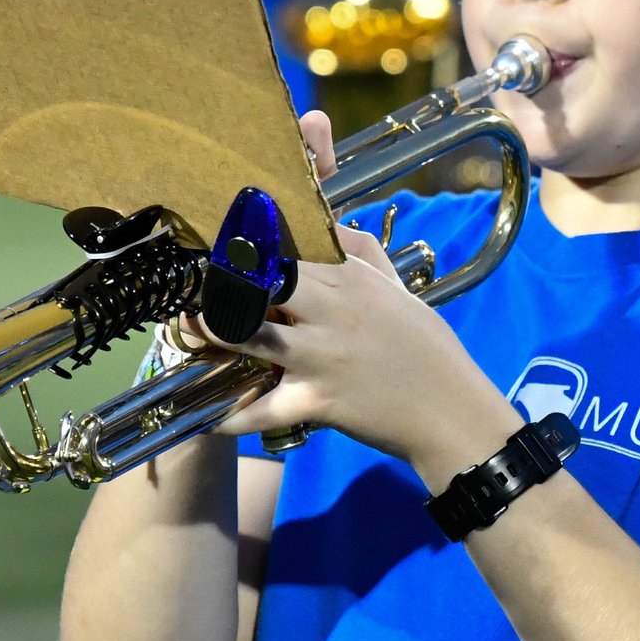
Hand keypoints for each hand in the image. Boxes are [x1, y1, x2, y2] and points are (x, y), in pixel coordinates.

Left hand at [191, 110, 513, 470]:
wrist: (451, 413)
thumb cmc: (427, 350)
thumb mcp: (400, 290)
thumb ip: (365, 254)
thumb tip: (335, 223)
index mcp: (351, 278)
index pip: (290, 245)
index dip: (249, 242)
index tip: (219, 238)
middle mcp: (332, 309)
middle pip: (260, 280)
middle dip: (220, 281)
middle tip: (191, 284)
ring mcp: (320, 355)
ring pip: (250, 335)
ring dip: (213, 333)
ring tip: (188, 330)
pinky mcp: (316, 401)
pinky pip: (262, 409)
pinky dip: (230, 416)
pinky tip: (206, 416)